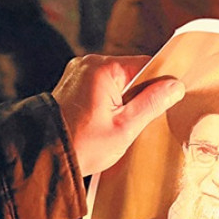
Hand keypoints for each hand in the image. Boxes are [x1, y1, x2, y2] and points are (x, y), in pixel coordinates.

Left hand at [52, 54, 184, 175]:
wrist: (43, 156)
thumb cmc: (83, 144)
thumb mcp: (126, 127)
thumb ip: (152, 103)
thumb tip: (175, 86)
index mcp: (103, 68)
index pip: (147, 64)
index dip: (160, 83)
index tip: (166, 101)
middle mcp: (89, 63)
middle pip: (133, 72)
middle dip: (141, 94)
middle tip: (139, 119)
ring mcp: (79, 72)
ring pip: (119, 80)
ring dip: (126, 99)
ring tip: (121, 122)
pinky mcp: (73, 83)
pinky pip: (104, 86)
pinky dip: (112, 100)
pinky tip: (108, 119)